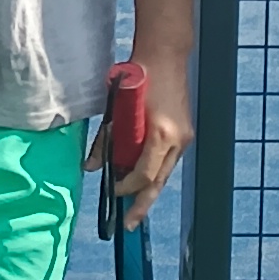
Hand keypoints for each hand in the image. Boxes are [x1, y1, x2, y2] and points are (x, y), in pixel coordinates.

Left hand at [98, 46, 192, 224]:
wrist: (165, 55)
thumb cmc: (136, 76)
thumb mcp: (117, 108)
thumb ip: (106, 140)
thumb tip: (92, 167)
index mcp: (160, 134)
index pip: (143, 175)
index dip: (125, 186)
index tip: (112, 190)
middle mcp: (177, 139)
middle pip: (158, 182)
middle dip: (142, 204)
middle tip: (129, 224)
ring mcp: (184, 137)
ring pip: (165, 173)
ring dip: (148, 188)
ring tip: (135, 205)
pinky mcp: (185, 133)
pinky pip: (168, 160)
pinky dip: (154, 171)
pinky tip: (142, 178)